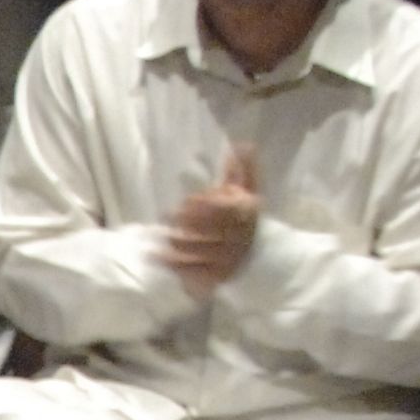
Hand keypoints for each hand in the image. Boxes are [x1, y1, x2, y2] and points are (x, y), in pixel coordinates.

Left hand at [161, 142, 262, 293]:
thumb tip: (243, 144)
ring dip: (179, 244)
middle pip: (212, 229)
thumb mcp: (249, 193)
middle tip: (167, 216)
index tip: (186, 201)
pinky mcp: (218, 275)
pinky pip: (195, 271)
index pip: (225, 209)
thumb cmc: (247, 219)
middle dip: (188, 223)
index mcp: (248, 214)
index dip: (205, 205)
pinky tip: (157, 258)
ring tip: (160, 238)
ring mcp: (229, 257)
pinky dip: (175, 265)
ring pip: (201, 251)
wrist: (262, 255)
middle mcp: (240, 236)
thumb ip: (243, 171)